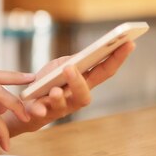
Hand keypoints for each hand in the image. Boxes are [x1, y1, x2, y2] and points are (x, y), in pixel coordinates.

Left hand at [6, 41, 135, 134]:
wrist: (26, 102)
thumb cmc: (47, 82)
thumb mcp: (58, 67)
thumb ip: (71, 62)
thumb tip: (80, 58)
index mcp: (84, 83)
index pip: (105, 71)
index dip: (118, 58)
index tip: (129, 42)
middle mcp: (75, 98)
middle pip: (84, 94)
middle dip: (78, 82)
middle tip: (70, 68)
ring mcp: (59, 107)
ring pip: (63, 105)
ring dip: (58, 97)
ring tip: (54, 90)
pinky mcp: (40, 113)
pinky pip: (40, 112)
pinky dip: (38, 109)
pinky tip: (37, 107)